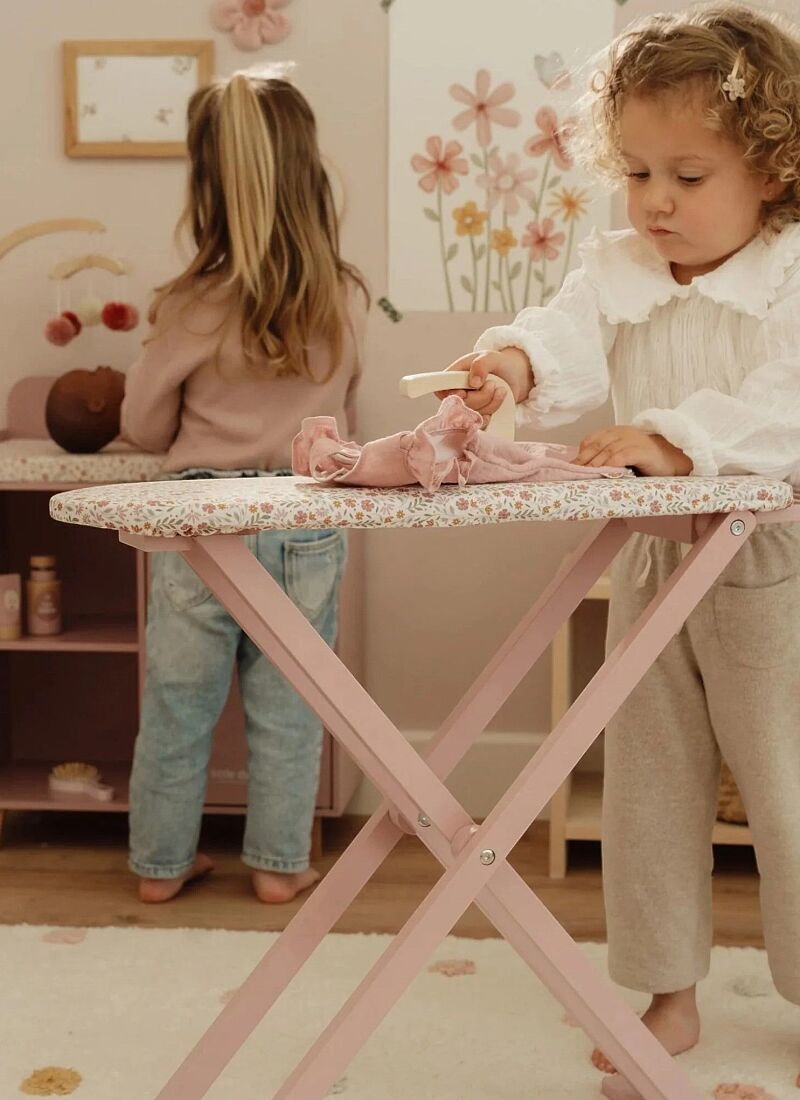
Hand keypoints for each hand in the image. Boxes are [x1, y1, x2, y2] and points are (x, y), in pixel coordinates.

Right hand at [433, 348, 533, 421]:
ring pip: (473, 415)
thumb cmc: (497, 363)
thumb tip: (474, 382)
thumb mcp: (490, 357)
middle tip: (492, 384)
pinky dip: (493, 411)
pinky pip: (482, 422)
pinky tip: (498, 400)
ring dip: (491, 402)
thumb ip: (480, 365)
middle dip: (481, 396)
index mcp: (453, 377)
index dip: (451, 395)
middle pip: (460, 406)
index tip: (464, 392)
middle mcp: (457, 394)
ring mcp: (468, 407)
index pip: (440, 390)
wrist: (513, 375)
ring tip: (499, 389)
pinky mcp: (478, 417)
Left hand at [575, 426, 692, 475]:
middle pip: (597, 445)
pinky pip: (622, 456)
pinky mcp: (642, 451)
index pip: (592, 439)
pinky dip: (611, 464)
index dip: (581, 453)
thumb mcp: (622, 455)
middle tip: (575, 473)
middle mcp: (622, 433)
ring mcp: (633, 440)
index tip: (572, 466)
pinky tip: (605, 472)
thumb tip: (583, 469)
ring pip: (608, 450)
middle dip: (584, 460)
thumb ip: (606, 457)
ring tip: (587, 475)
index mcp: (615, 432)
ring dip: (595, 464)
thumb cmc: (644, 461)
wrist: (672, 460)